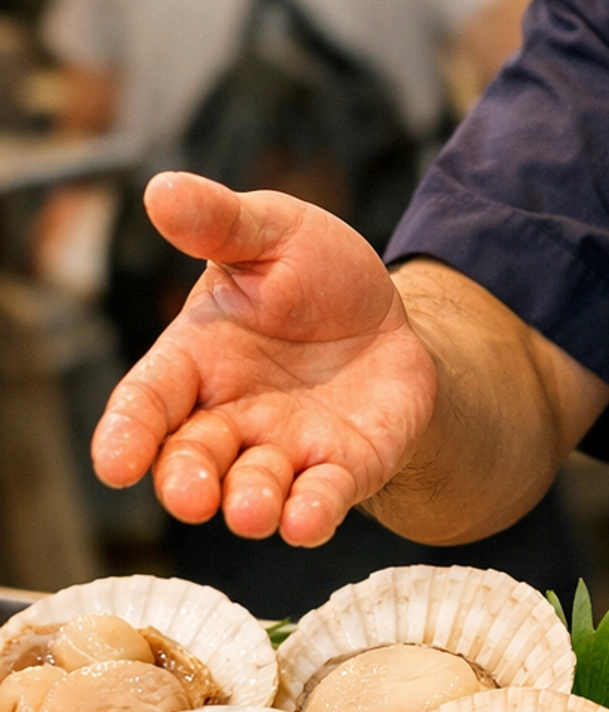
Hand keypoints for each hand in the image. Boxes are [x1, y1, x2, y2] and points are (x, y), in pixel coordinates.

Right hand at [92, 174, 438, 545]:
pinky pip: (320, 499)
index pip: (146, 402)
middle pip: (190, 460)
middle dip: (185, 480)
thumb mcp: (274, 232)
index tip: (113, 463)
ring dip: (248, 505)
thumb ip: (221, 223)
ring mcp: (286, 449)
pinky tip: (307, 521)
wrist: (392, 315)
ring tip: (251, 509)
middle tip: (190, 493)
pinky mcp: (343, 468)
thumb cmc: (314, 276)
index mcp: (196, 359)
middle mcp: (231, 416)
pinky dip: (311, 515)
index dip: (126, 434)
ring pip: (253, 491)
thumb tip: (163, 190)